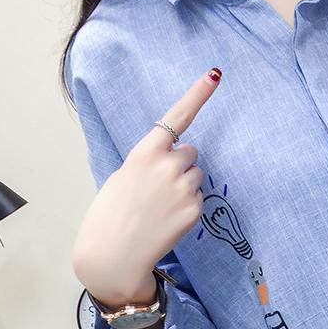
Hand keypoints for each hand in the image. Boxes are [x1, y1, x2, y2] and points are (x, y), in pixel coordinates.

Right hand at [71, 67, 222, 304]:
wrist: (114, 253)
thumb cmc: (112, 212)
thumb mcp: (124, 175)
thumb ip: (151, 161)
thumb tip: (178, 157)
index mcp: (145, 153)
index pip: (176, 117)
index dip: (197, 94)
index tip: (214, 75)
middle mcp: (168, 165)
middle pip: (190, 152)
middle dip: (179, 164)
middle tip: (158, 186)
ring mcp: (184, 188)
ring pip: (196, 174)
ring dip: (184, 184)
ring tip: (161, 204)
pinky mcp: (195, 209)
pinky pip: (198, 196)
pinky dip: (187, 205)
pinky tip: (168, 218)